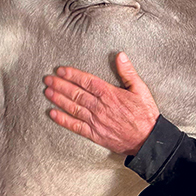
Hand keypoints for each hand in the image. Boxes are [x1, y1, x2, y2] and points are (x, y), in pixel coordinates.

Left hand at [44, 52, 158, 155]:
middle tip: (48, 79)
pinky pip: (76, 126)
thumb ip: (128, 72)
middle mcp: (100, 107)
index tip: (61, 70)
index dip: (72, 75)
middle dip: (60, 85)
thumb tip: (120, 56)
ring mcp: (96, 121)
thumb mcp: (141, 89)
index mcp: (110, 94)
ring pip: (73, 108)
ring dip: (59, 99)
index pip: (87, 81)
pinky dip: (63, 120)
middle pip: (76, 93)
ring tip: (47, 92)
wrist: (148, 140)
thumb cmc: (145, 114)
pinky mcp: (95, 134)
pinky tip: (52, 114)